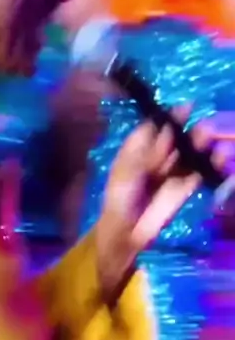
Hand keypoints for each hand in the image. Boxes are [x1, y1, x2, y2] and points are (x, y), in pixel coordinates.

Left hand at [95, 110, 225, 300]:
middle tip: (203, 127)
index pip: (157, 127)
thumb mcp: (127, 171)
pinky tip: (219, 158)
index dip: (170, 117)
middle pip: (177, 138)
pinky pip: (199, 172)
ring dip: (201, 145)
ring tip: (211, 139)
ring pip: (190, 153)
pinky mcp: (185, 188)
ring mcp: (172, 171)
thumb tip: (165, 128)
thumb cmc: (119, 198)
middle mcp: (157, 156)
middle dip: (189, 131)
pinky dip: (210, 165)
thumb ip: (146, 151)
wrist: (125, 232)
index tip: (185, 107)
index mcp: (139, 148)